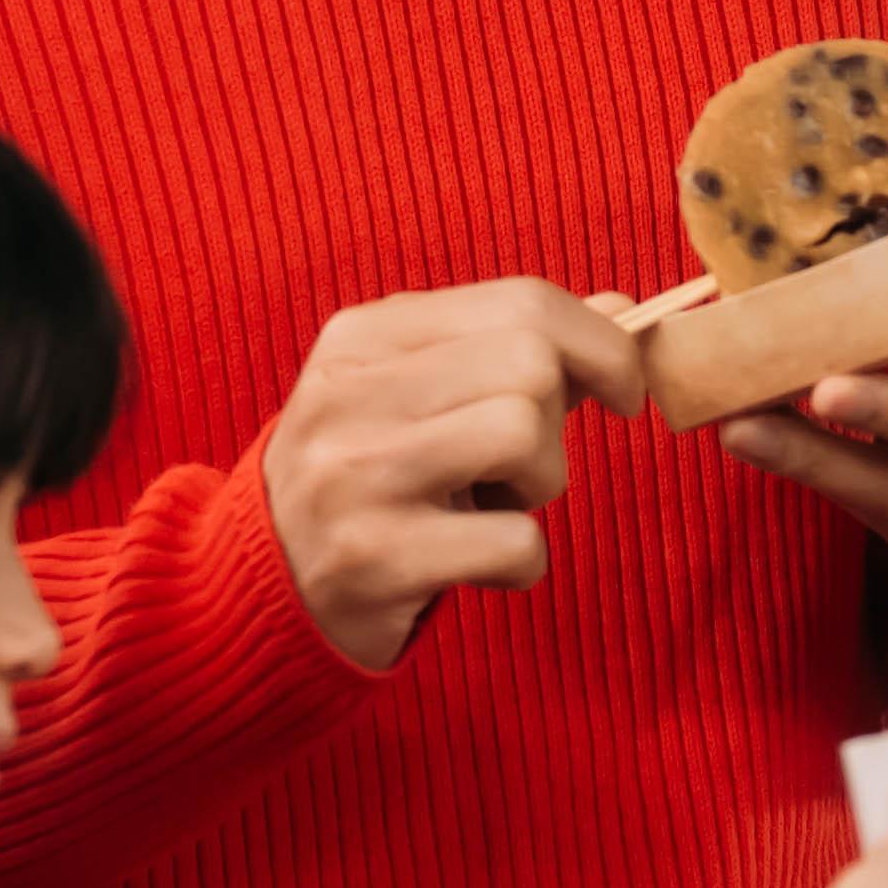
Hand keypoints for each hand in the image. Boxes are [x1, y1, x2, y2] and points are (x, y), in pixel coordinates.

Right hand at [263, 282, 641, 677]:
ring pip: (522, 436)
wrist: (264, 585)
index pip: (521, 302)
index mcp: (361, 336)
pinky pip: (515, 542)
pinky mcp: (373, 559)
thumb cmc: (368, 479)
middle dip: (556, 422)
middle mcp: (349, 394)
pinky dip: (521, 563)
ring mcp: (356, 477)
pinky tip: (475, 566)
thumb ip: (513, 346)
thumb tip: (623, 307)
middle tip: (521, 465)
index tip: (623, 389)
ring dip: (539, 487)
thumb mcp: (419, 393)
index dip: (602, 344)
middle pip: (529, 364)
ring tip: (491, 507)